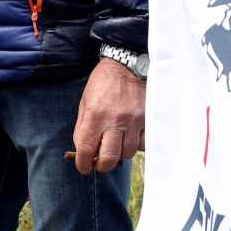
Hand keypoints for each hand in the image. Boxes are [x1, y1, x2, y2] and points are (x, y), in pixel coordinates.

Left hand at [72, 58, 146, 174]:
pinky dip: (136, 144)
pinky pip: (143, 143)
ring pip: (127, 153)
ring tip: (116, 144)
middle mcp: (115, 120)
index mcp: (95, 115)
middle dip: (102, 165)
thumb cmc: (103, 83)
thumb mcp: (86, 101)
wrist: (128, 64)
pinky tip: (131, 136)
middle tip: (100, 162)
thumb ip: (82, 127)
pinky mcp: (148, 119)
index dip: (83, 164)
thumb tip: (82, 151)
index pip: (87, 150)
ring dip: (120, 153)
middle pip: (109, 159)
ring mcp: (134, 121)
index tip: (83, 166)